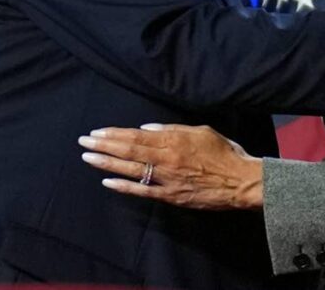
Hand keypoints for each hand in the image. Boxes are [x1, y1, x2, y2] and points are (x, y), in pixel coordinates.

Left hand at [78, 124, 264, 209]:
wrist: (241, 182)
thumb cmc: (225, 153)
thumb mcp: (202, 131)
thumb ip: (173, 129)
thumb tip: (147, 128)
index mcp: (174, 140)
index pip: (136, 136)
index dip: (114, 134)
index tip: (97, 131)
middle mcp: (167, 158)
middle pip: (129, 151)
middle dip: (104, 146)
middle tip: (83, 142)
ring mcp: (167, 179)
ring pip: (131, 170)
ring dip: (107, 164)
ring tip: (88, 158)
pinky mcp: (171, 196)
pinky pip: (143, 191)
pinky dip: (124, 187)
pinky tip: (108, 182)